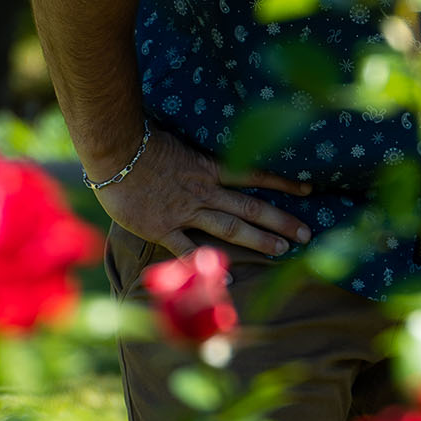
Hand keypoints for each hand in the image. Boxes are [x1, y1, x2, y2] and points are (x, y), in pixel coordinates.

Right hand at [91, 128, 315, 256]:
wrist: (113, 152)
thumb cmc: (140, 143)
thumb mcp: (177, 144)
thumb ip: (195, 157)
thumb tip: (210, 157)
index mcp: (208, 168)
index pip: (254, 174)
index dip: (282, 182)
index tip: (308, 188)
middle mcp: (204, 190)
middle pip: (251, 207)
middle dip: (281, 220)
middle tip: (307, 232)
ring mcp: (185, 211)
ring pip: (231, 228)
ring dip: (259, 240)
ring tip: (284, 250)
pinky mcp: (162, 228)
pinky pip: (190, 250)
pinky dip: (208, 263)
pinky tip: (229, 276)